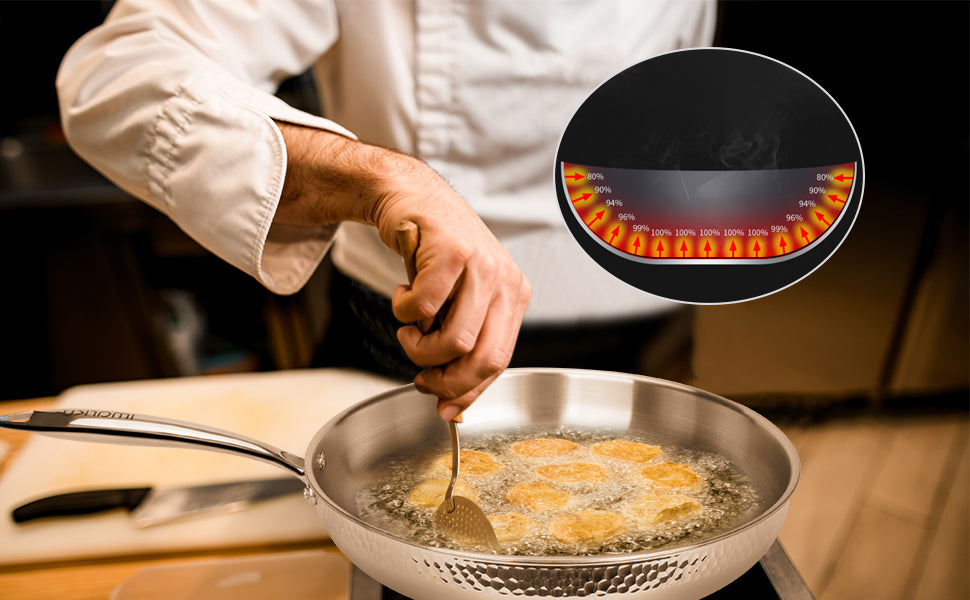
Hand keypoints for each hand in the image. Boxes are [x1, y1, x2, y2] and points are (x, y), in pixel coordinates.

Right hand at [273, 123, 531, 419]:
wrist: (411, 197)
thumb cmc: (433, 252)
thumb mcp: (458, 299)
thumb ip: (462, 344)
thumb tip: (453, 404)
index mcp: (514, 295)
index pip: (499, 361)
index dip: (468, 391)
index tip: (444, 406)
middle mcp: (505, 280)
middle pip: (482, 359)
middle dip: (445, 381)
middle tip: (420, 378)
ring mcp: (480, 265)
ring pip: (454, 340)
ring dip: (419, 348)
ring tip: (408, 331)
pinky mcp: (450, 252)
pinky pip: (423, 308)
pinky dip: (403, 312)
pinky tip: (402, 295)